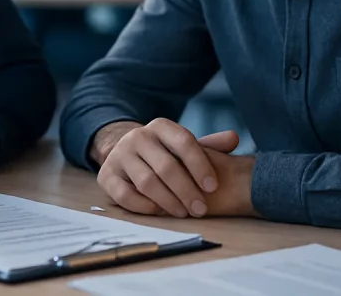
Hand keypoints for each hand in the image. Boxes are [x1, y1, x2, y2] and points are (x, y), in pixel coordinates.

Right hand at [92, 118, 251, 217]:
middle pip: (165, 166)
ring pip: (147, 182)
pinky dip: (144, 206)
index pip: (183, 142)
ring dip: (168, 201)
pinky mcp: (106, 175)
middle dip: (187, 190)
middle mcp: (137, 137)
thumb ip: (208, 146)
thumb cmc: (163, 153)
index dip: (200, 165)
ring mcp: (119, 155)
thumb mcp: (183, 146)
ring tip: (184, 213)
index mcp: (160, 127)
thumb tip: (234, 138)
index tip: (213, 186)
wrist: (124, 153)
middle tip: (201, 209)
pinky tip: (160, 212)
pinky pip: (125, 195)